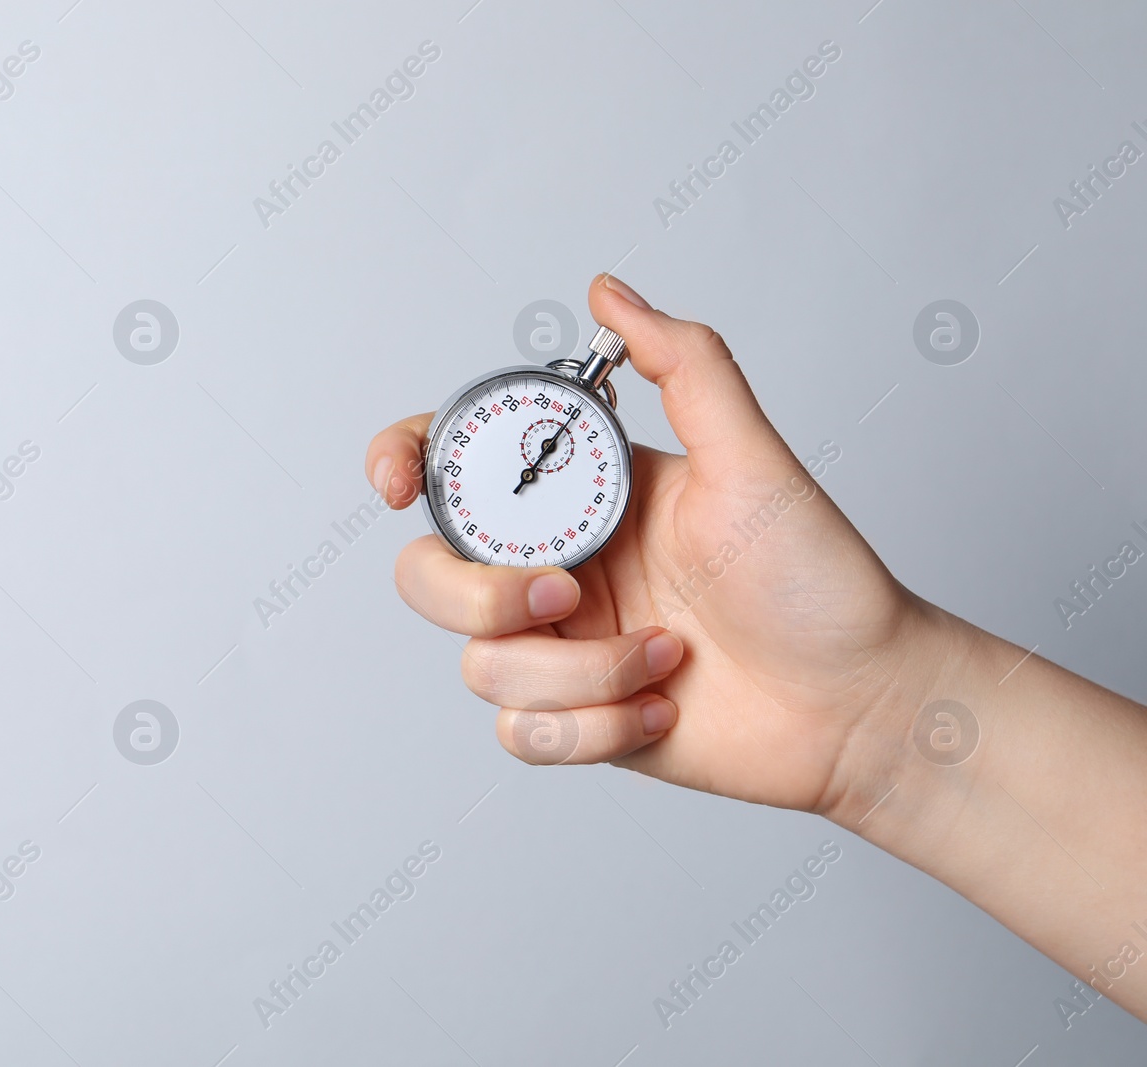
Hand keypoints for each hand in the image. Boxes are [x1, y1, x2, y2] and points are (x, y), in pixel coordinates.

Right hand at [365, 275, 939, 813]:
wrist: (860, 703)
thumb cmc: (819, 580)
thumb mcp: (752, 459)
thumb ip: (683, 366)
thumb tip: (610, 292)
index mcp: (580, 499)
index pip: (454, 468)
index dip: (401, 463)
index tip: (399, 484)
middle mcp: (556, 569)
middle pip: (431, 577)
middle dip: (487, 597)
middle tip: (572, 595)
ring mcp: (560, 650)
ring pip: (481, 666)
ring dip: (583, 672)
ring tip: (666, 658)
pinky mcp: (576, 722)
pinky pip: (521, 733)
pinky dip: (593, 727)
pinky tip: (660, 707)